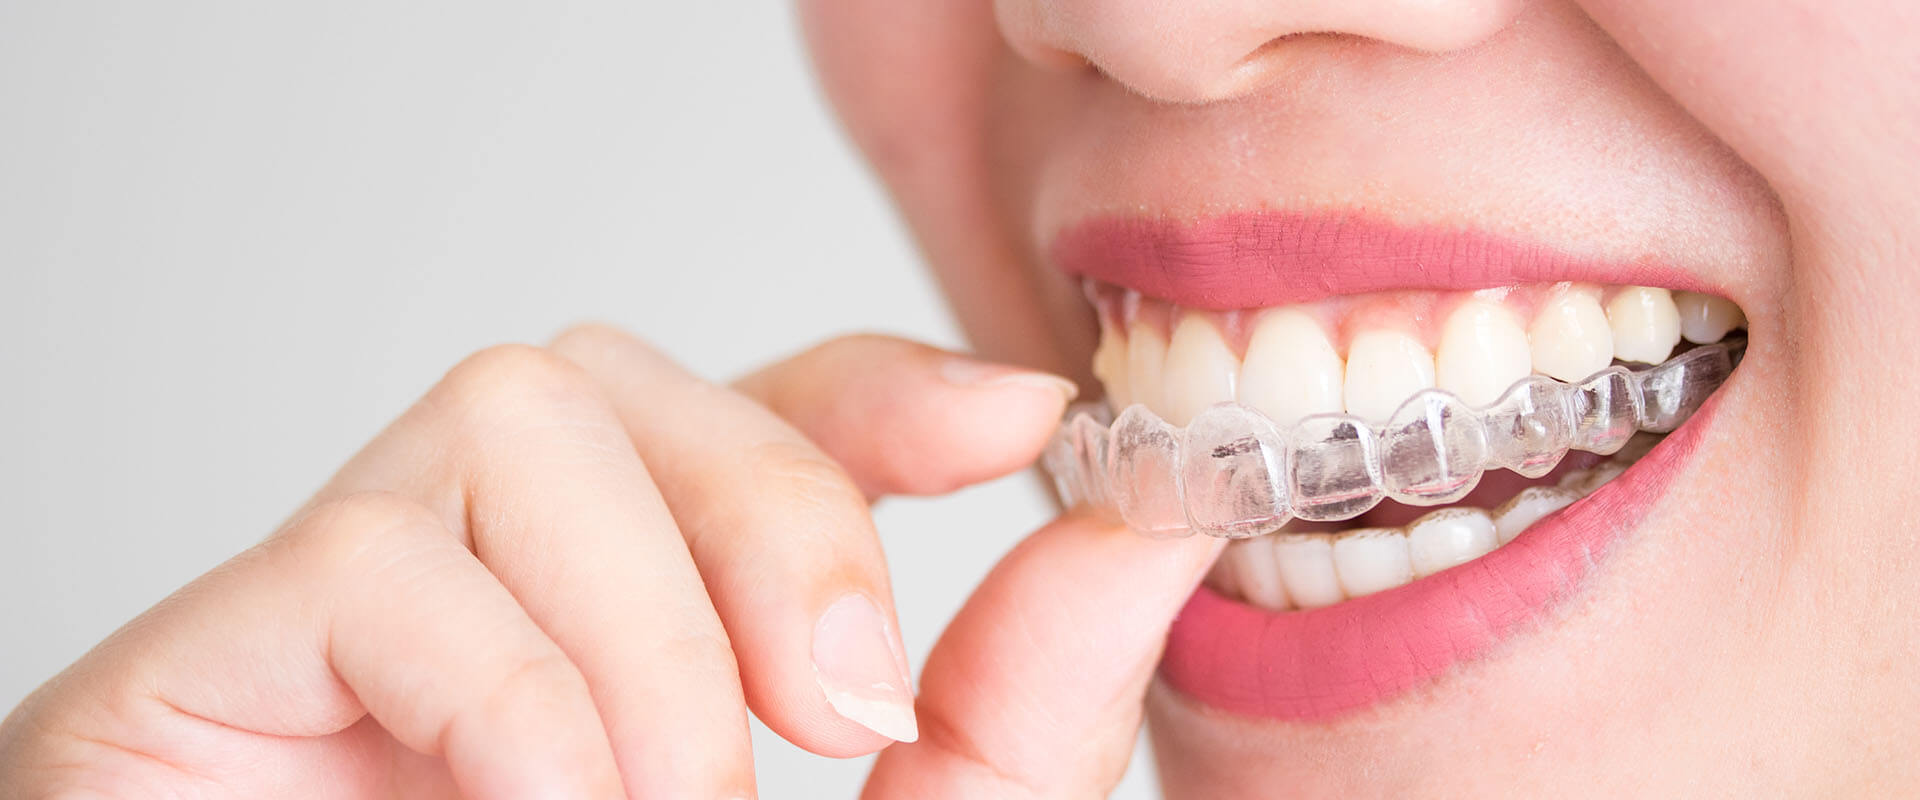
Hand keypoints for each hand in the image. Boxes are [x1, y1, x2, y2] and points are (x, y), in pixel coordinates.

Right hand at [0, 326, 1219, 798]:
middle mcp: (483, 594)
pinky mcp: (205, 665)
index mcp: (626, 633)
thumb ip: (1006, 723)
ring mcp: (340, 621)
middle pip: (633, 382)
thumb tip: (1146, 528)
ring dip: (650, 628)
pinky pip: (376, 559)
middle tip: (840, 719)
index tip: (1023, 425)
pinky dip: (517, 696)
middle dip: (781, 515)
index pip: (739, 420)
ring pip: (519, 421)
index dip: (878, 392)